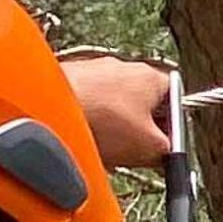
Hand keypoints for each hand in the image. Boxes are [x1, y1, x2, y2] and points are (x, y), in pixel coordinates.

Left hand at [65, 55, 179, 174]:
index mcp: (150, 76)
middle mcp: (122, 67)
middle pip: (141, 104)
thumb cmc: (97, 121)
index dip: (173, 127)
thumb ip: (167, 150)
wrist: (46, 113)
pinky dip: (87, 124)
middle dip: (138, 131)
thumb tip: (166, 154)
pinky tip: (81, 141)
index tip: (166, 146)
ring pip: (111, 107)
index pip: (175, 98)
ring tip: (102, 149)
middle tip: (134, 152)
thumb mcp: (148, 148)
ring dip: (110, 129)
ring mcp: (92, 72)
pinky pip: (86, 106)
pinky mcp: (67, 82)